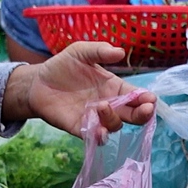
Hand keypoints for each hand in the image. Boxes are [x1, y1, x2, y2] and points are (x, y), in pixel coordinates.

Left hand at [6, 41, 155, 135]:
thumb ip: (99, 51)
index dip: (145, 98)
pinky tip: (99, 132)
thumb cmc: (63, 66)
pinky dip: (99, 137)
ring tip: (102, 105)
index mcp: (114, 87)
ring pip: (114, 126)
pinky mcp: (80, 128)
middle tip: (146, 110)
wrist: (38, 82)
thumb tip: (120, 52)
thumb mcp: (81, 52)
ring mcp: (95, 118)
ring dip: (113, 119)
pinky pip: (94, 137)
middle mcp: (109, 104)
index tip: (150, 98)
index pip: (135, 95)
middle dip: (142, 114)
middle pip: (133, 115)